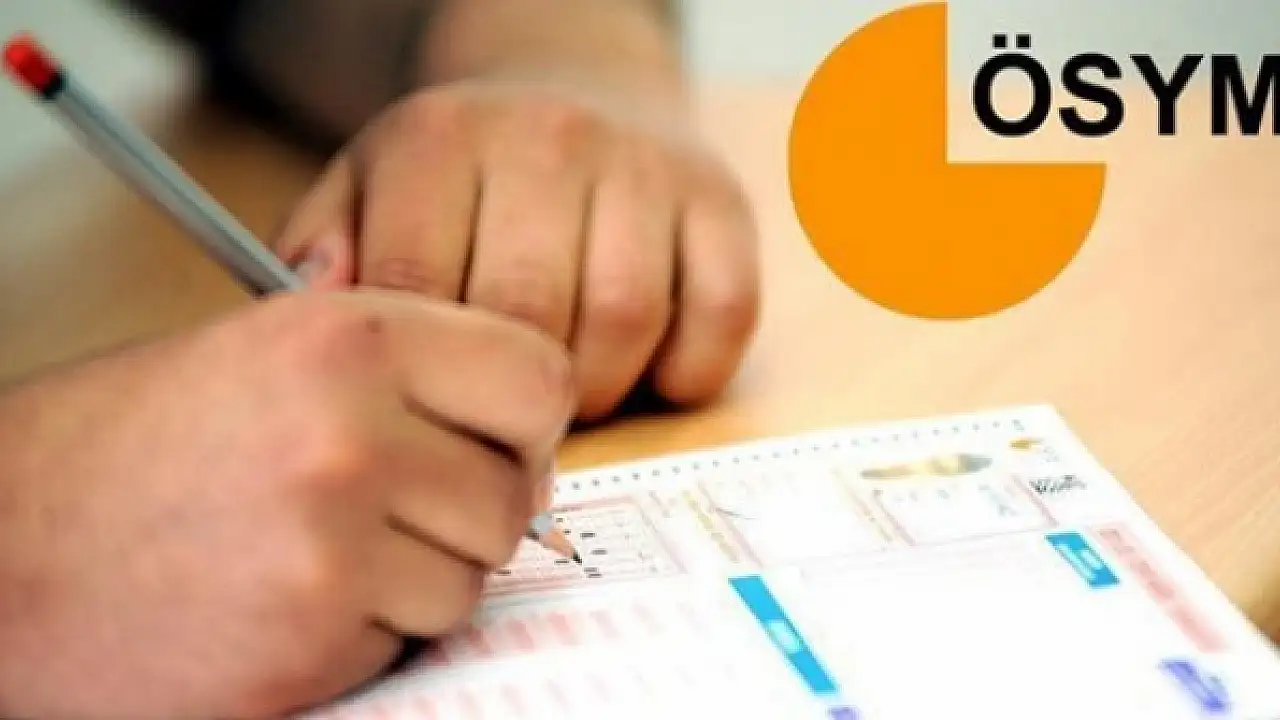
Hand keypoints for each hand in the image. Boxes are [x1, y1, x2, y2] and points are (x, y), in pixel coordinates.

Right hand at [0, 289, 572, 719]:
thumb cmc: (126, 449)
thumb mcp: (265, 351)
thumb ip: (402, 373)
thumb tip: (524, 423)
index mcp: (347, 334)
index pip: (538, 377)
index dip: (523, 422)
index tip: (492, 442)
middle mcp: (350, 429)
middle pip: (514, 495)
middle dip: (466, 513)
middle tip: (388, 510)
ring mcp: (331, 543)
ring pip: (470, 579)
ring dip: (412, 580)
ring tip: (312, 552)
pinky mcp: (307, 642)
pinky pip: (405, 641)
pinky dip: (360, 634)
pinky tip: (281, 601)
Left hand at [272, 77, 760, 420]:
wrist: (575, 85)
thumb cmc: (463, 173)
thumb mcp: (368, 187)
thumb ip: (322, 250)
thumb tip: (310, 310)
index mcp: (443, 138)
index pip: (421, 288)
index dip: (421, 370)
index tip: (427, 395)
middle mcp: (549, 136)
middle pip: (529, 314)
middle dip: (510, 392)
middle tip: (501, 411)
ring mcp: (645, 166)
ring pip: (625, 321)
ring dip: (598, 387)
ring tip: (570, 388)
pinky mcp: (723, 202)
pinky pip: (721, 319)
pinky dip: (686, 369)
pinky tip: (648, 365)